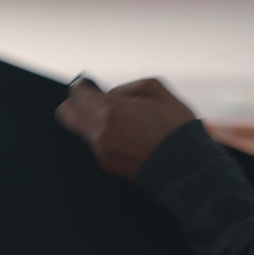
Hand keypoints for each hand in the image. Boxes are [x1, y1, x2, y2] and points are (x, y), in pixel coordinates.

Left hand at [55, 77, 197, 178]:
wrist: (187, 168)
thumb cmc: (175, 126)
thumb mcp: (156, 89)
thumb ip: (127, 87)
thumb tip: (110, 94)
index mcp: (110, 110)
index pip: (77, 94)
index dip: (82, 87)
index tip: (90, 87)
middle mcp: (99, 132)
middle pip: (66, 114)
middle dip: (76, 103)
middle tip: (94, 100)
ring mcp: (101, 151)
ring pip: (80, 129)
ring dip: (91, 120)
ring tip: (120, 119)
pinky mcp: (107, 164)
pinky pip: (95, 143)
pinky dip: (103, 135)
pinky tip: (126, 134)